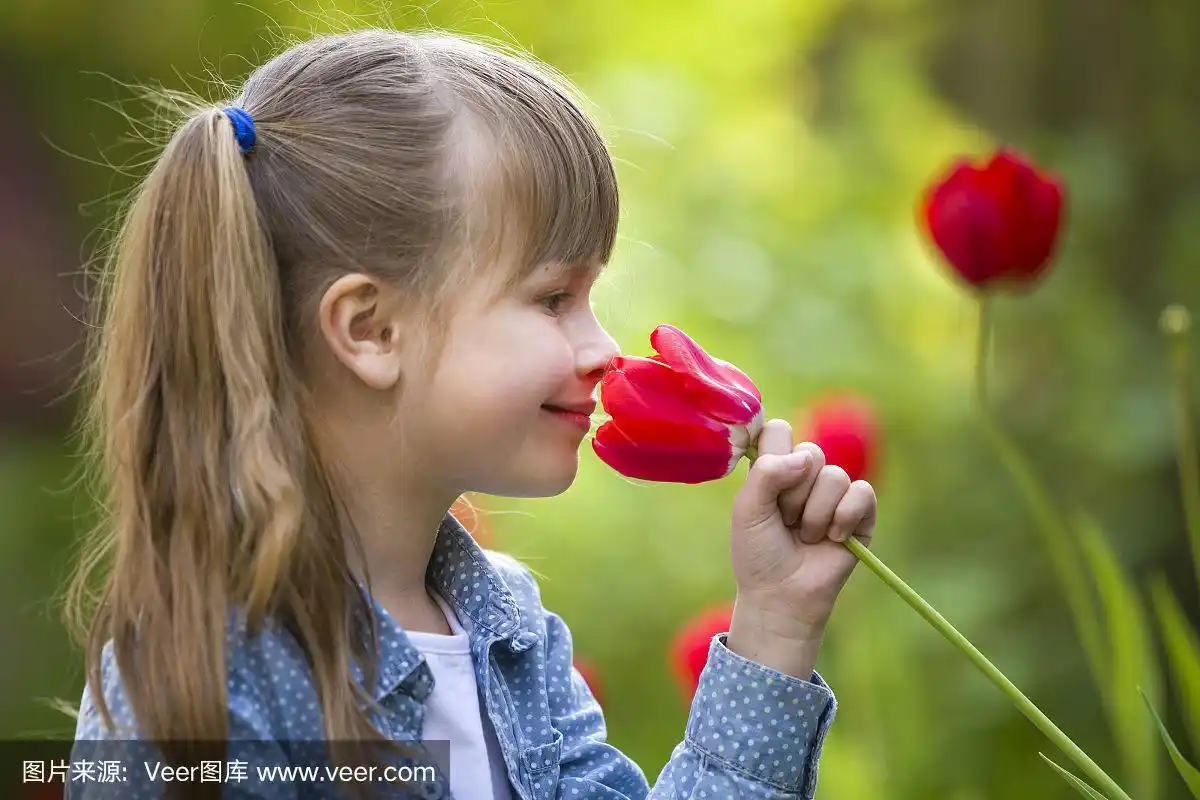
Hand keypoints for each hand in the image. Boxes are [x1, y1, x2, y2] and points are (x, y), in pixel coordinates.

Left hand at [725, 418, 876, 676]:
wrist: (780, 594)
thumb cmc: (758, 553)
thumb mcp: (747, 509)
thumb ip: (767, 472)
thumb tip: (806, 457)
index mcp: (774, 468)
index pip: (779, 430)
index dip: (773, 448)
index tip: (766, 475)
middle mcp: (805, 476)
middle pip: (810, 451)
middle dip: (793, 492)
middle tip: (784, 520)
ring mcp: (834, 493)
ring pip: (835, 475)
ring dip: (815, 514)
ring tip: (805, 536)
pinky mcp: (861, 512)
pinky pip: (861, 492)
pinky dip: (844, 517)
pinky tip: (833, 538)